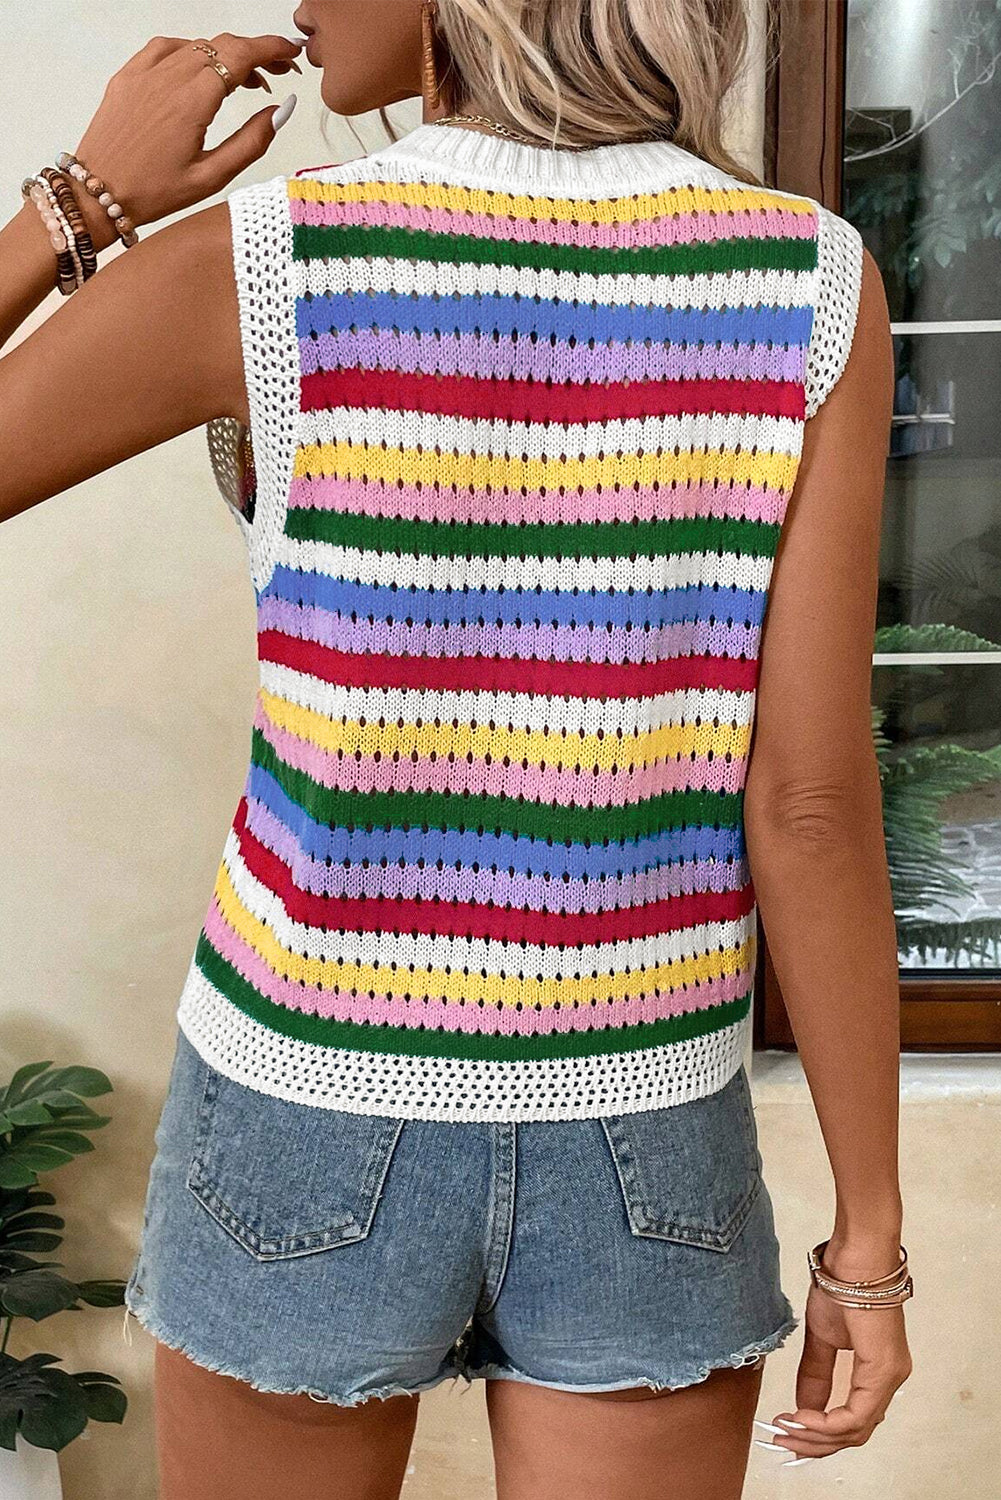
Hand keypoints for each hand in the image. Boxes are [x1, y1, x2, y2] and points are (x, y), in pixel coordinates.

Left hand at [70, 33, 302, 249]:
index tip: (292, 53)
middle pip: (223, 45)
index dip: (272, 48)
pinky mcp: (129, 75)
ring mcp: (145, 72)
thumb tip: (281, 109)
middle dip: (256, 51)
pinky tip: (203, 70)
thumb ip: (252, 141)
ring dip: (227, 54)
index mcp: (192, 102)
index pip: (241, 55)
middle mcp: (168, 78)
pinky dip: (193, 52)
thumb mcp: (212, 177)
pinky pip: (166, 47)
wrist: (98, 193)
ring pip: (197, 45)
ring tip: (247, 79)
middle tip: (280, 67)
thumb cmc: (153, 192)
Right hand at [763, 1282, 911, 1464]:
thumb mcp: (821, 1338)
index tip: (788, 1430)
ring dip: (818, 1436)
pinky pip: (857, 1414)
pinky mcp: (883, 1370)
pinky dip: (828, 1422)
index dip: (820, 1433)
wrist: (853, 1257)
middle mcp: (890, 1380)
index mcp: (878, 1372)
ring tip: (787, 1430)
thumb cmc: (841, 1285)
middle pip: (854, 1433)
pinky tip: (803, 1417)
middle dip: (815, 1443)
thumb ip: (816, 1375)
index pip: (853, 1420)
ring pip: (856, 1429)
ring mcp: (889, 1377)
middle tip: (782, 1441)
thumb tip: (804, 1406)